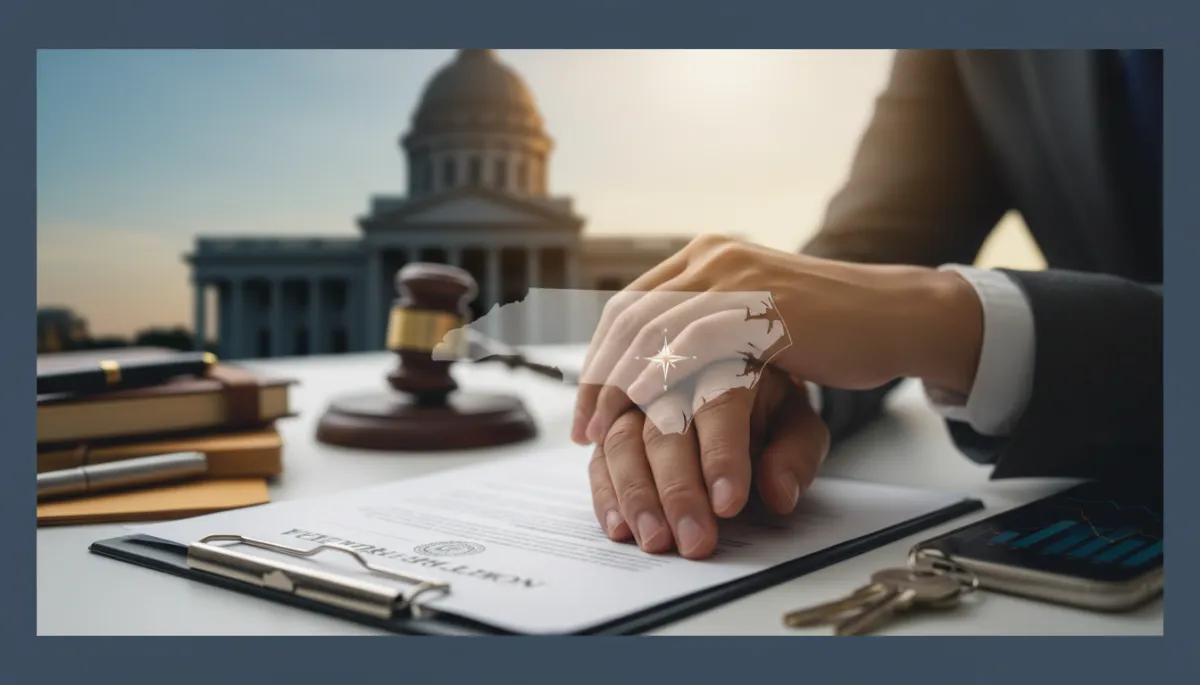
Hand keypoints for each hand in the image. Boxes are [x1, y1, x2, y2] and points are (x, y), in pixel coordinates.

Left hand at [572, 234, 982, 445]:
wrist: (897, 315)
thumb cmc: (828, 328)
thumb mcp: (754, 316)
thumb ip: (710, 327)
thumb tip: (658, 366)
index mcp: (705, 257)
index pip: (631, 304)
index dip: (601, 355)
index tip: (586, 404)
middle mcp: (713, 259)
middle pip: (631, 319)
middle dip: (600, 378)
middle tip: (584, 430)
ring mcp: (738, 280)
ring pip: (655, 335)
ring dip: (624, 391)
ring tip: (608, 439)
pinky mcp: (763, 309)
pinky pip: (698, 352)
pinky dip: (670, 391)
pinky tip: (656, 424)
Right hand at [587, 362, 828, 558]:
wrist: (734, 380)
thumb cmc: (766, 409)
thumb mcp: (796, 425)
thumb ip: (795, 456)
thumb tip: (780, 495)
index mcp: (725, 363)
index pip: (719, 406)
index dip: (722, 456)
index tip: (729, 505)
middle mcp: (672, 375)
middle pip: (666, 430)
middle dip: (678, 491)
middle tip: (693, 540)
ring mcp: (633, 398)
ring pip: (624, 442)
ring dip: (637, 496)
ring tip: (654, 540)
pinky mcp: (610, 424)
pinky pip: (600, 457)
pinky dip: (605, 494)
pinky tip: (618, 526)